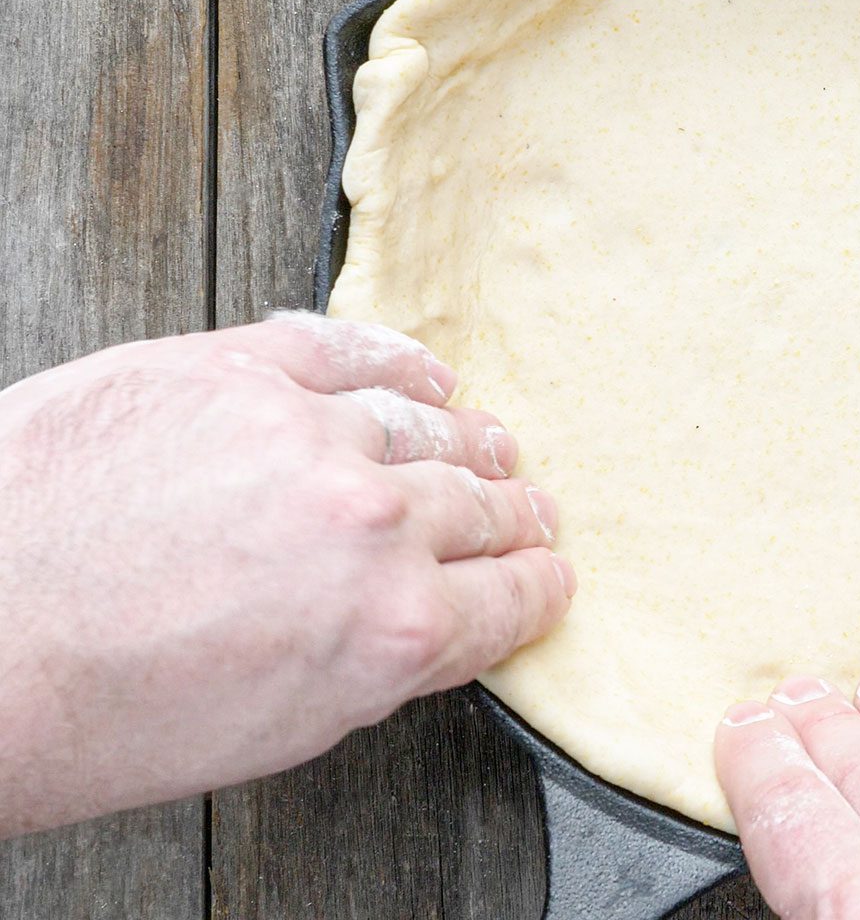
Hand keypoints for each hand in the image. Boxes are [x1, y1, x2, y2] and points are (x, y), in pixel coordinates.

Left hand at [0, 313, 575, 835]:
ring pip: (426, 426)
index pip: (510, 597)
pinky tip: (426, 372)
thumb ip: (375, 663)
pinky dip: (399, 359)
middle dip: (516, 514)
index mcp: (390, 629)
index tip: (550, 573)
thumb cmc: (91, 710)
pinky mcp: (233, 369)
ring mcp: (304, 433)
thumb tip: (423, 621)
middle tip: (530, 511)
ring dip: (471, 440)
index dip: (540, 585)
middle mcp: (369, 523)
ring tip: (489, 442)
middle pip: (481, 506)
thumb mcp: (275, 729)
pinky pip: (347, 347)